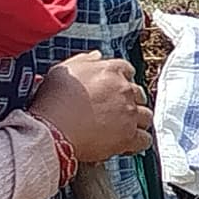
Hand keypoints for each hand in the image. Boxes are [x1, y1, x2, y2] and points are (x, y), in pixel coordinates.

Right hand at [29, 55, 154, 162]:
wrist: (53, 129)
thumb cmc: (54, 101)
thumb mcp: (64, 70)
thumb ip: (84, 60)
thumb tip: (97, 56)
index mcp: (110, 71)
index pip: (127, 70)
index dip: (120, 80)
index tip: (114, 88)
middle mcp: (124, 90)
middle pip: (138, 94)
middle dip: (130, 101)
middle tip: (116, 109)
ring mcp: (129, 113)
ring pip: (146, 116)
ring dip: (137, 120)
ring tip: (123, 126)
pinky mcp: (129, 136)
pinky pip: (144, 139)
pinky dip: (138, 142)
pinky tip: (129, 143)